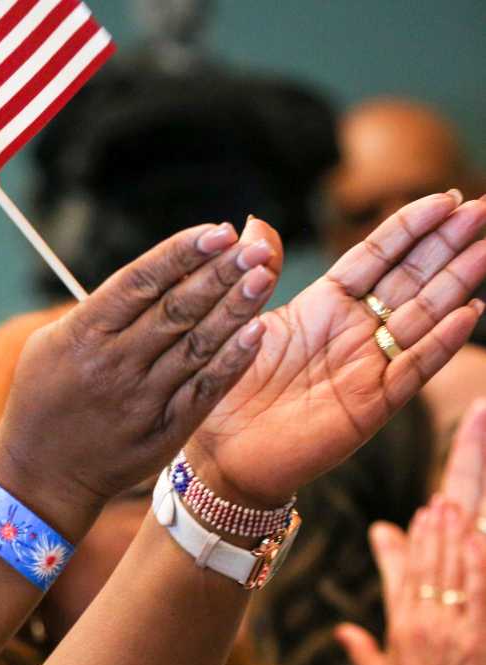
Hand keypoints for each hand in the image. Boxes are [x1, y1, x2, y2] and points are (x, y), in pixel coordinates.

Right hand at [0, 219, 278, 532]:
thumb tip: (156, 271)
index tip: (219, 230)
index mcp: (82, 334)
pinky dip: (231, 361)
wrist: (38, 474)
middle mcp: (113, 363)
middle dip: (219, 273)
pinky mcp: (161, 432)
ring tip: (264, 276)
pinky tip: (258, 333)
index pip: (139, 281)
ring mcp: (140, 399)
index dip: (181, 253)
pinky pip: (203, 390)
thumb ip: (99, 309)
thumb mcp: (50, 345)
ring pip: (196, 345)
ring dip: (235, 309)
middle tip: (255, 246)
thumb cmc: (42, 399)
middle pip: (175, 308)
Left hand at [189, 192, 485, 507]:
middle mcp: (354, 331)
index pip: (377, 256)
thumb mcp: (239, 322)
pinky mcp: (372, 404)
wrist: (220, 452)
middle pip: (411, 279)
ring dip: (457, 283)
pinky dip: (440, 342)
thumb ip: (258, 274)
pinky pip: (413, 369)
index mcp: (325, 306)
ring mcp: (368, 366)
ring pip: (424, 317)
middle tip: (484, 209)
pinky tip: (469, 312)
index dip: (410, 227)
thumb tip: (254, 220)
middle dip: (447, 244)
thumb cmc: (226, 387)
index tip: (445, 197)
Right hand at [337, 495, 485, 664]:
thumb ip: (360, 649)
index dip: (410, 544)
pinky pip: (483, 596)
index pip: (403, 575)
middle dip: (436, 532)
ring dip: (458, 541)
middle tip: (439, 503)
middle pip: (432, 568)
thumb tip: (343, 632)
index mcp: (401, 630)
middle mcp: (428, 626)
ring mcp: (459, 634)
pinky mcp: (483, 643)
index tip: (413, 519)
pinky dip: (482, 568)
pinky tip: (480, 546)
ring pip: (458, 575)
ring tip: (458, 513)